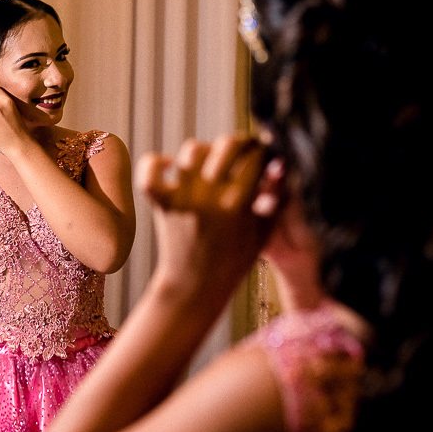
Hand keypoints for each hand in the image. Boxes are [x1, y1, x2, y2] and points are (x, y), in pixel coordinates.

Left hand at [137, 135, 283, 306]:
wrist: (196, 287)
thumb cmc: (235, 258)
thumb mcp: (264, 231)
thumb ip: (276, 198)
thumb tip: (282, 164)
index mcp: (241, 203)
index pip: (256, 157)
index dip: (260, 155)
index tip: (259, 161)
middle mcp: (212, 196)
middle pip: (227, 145)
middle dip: (236, 147)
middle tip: (235, 159)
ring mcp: (185, 198)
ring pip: (191, 151)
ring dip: (202, 152)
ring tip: (206, 165)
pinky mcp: (162, 203)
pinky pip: (151, 171)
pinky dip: (156, 162)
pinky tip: (170, 165)